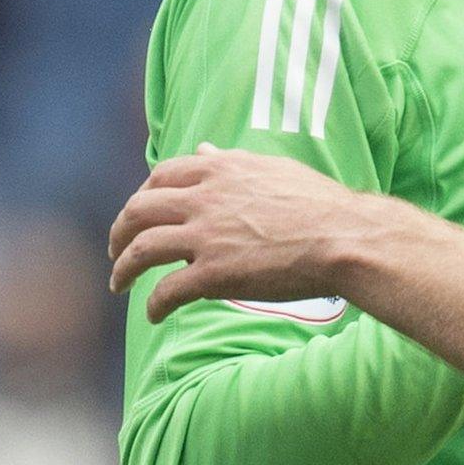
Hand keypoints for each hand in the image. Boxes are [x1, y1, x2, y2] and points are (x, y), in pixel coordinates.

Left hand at [109, 144, 397, 321]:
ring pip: (140, 250)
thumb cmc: (321, 205)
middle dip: (119, 232)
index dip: (144, 195)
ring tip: (120, 284)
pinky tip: (154, 315)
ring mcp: (206, 237)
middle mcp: (205, 199)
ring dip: (122, 269)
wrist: (346, 238)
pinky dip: (153, 305)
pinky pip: (166, 292)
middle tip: (117, 250)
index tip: (142, 214)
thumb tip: (205, 149)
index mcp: (221, 170)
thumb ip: (233, 162)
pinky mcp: (212, 275)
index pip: (162, 175)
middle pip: (138, 210)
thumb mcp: (274, 170)